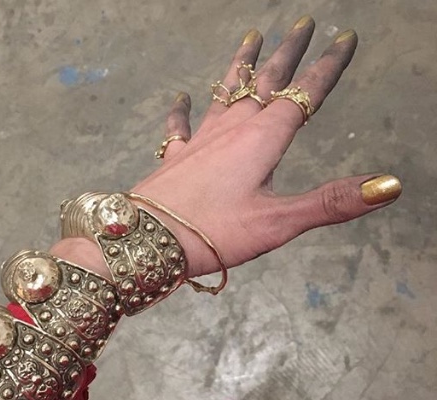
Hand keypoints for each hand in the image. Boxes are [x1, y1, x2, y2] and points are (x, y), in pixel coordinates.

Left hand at [132, 16, 401, 276]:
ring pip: (225, 92)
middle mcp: (231, 131)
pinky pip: (180, 126)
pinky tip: (181, 98)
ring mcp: (199, 141)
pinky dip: (182, 111)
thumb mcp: (277, 222)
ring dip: (241, 65)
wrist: (147, 240)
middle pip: (265, 83)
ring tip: (251, 37)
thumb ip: (330, 202)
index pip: (303, 95)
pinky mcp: (174, 158)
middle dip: (287, 53)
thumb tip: (388, 186)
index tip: (343, 39)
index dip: (326, 68)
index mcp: (262, 140)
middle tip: (302, 24)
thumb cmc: (213, 233)